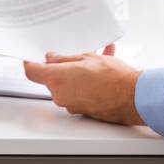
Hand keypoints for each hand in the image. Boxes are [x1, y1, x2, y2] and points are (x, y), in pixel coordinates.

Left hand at [22, 43, 144, 126]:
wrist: (133, 97)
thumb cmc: (113, 78)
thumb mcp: (87, 58)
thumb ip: (65, 58)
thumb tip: (52, 58)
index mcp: (57, 79)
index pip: (32, 72)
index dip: (30, 62)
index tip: (31, 57)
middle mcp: (60, 95)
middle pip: (52, 78)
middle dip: (62, 66)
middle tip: (75, 54)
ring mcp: (71, 104)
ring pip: (68, 84)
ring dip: (78, 72)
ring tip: (96, 57)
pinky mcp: (83, 109)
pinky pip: (80, 91)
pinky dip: (87, 81)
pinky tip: (103, 66)